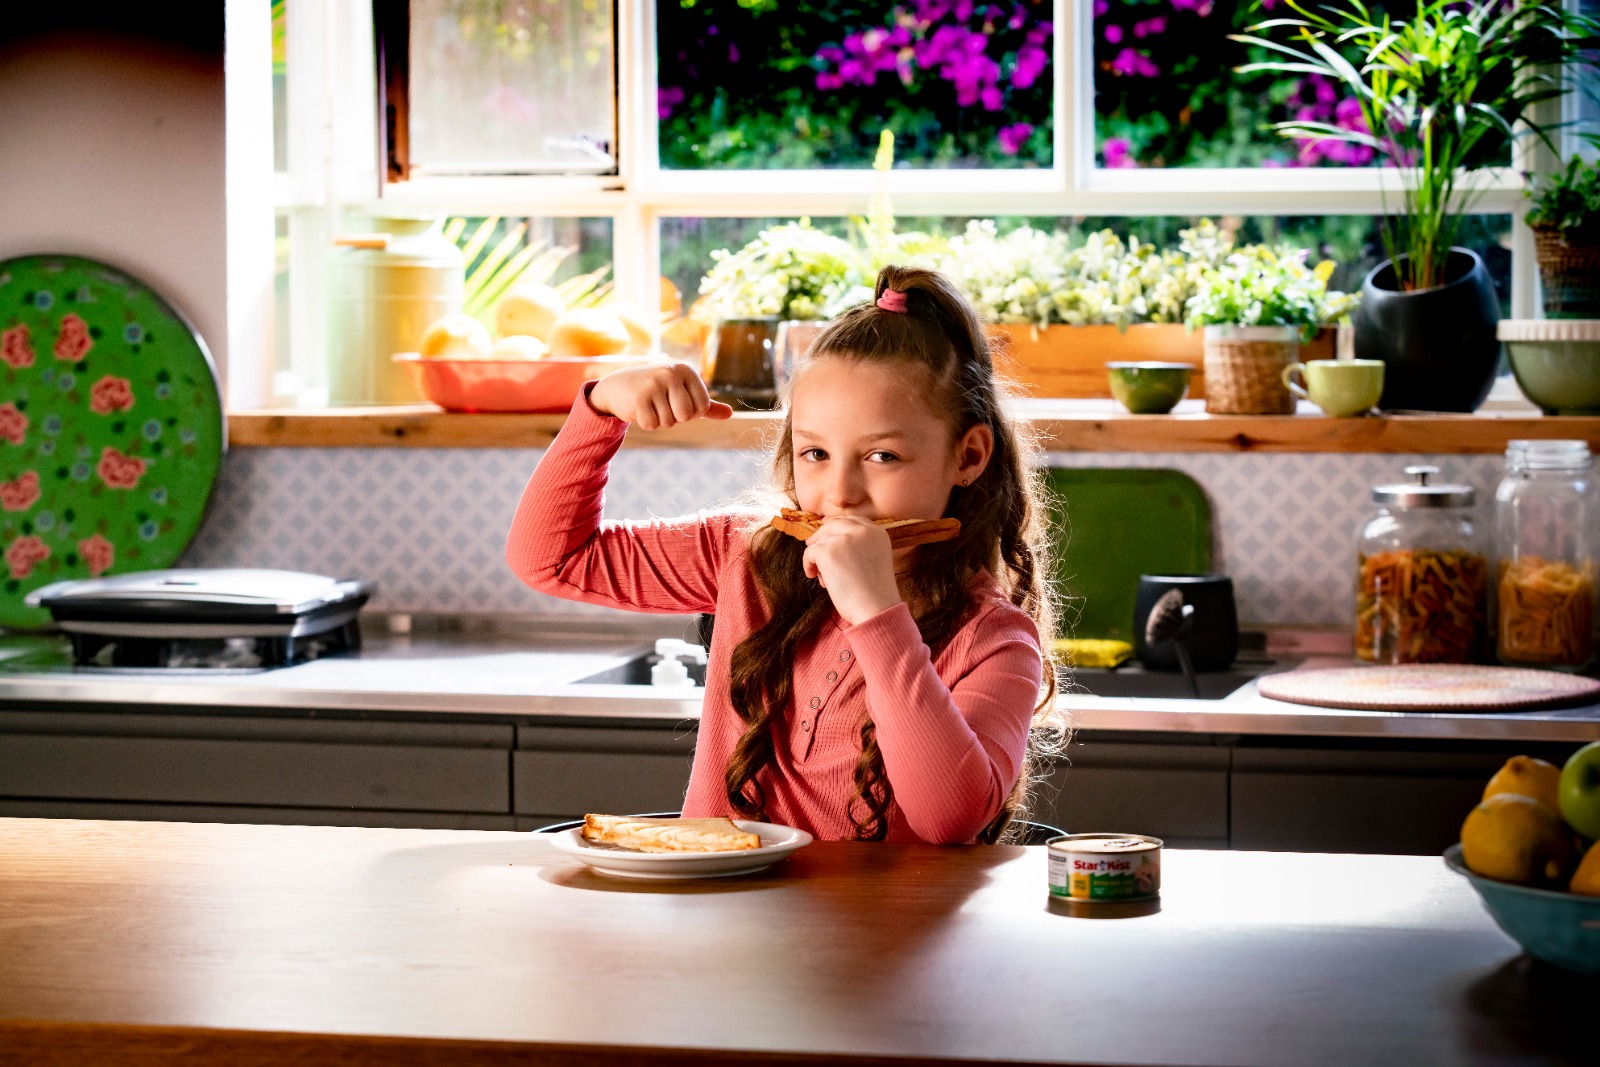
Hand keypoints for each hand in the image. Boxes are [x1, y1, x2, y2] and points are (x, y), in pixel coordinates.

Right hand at [589, 362, 733, 429]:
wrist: (618, 387)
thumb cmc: (657, 391)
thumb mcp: (683, 394)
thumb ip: (706, 405)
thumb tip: (730, 414)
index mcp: (686, 370)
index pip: (703, 406)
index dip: (690, 412)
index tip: (676, 402)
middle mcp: (671, 373)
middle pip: (686, 415)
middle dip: (674, 417)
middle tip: (661, 404)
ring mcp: (654, 384)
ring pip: (669, 422)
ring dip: (659, 420)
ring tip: (649, 404)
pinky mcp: (639, 398)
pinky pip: (652, 425)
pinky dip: (646, 423)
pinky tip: (639, 408)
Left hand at [802, 516, 901, 625]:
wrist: (876, 609)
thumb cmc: (874, 594)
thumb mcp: (874, 559)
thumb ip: (859, 546)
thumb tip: (829, 540)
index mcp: (877, 532)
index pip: (852, 520)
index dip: (836, 525)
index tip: (826, 531)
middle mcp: (863, 530)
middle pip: (833, 524)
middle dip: (821, 536)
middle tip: (811, 546)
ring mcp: (845, 539)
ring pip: (820, 541)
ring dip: (818, 559)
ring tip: (826, 579)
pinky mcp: (829, 551)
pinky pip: (810, 553)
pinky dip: (808, 564)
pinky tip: (814, 576)